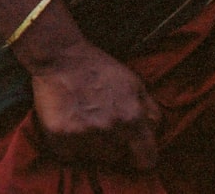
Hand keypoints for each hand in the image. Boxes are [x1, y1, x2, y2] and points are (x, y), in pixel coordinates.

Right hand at [30, 41, 160, 170]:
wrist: (59, 55)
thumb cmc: (99, 68)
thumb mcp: (134, 83)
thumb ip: (151, 111)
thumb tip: (156, 134)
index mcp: (132, 119)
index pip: (146, 160)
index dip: (140, 157)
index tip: (132, 152)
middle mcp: (109, 130)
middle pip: (115, 158)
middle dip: (110, 145)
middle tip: (99, 124)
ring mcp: (82, 134)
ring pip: (92, 157)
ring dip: (89, 145)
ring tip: (82, 122)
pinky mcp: (58, 136)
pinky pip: (68, 155)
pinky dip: (67, 145)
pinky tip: (67, 125)